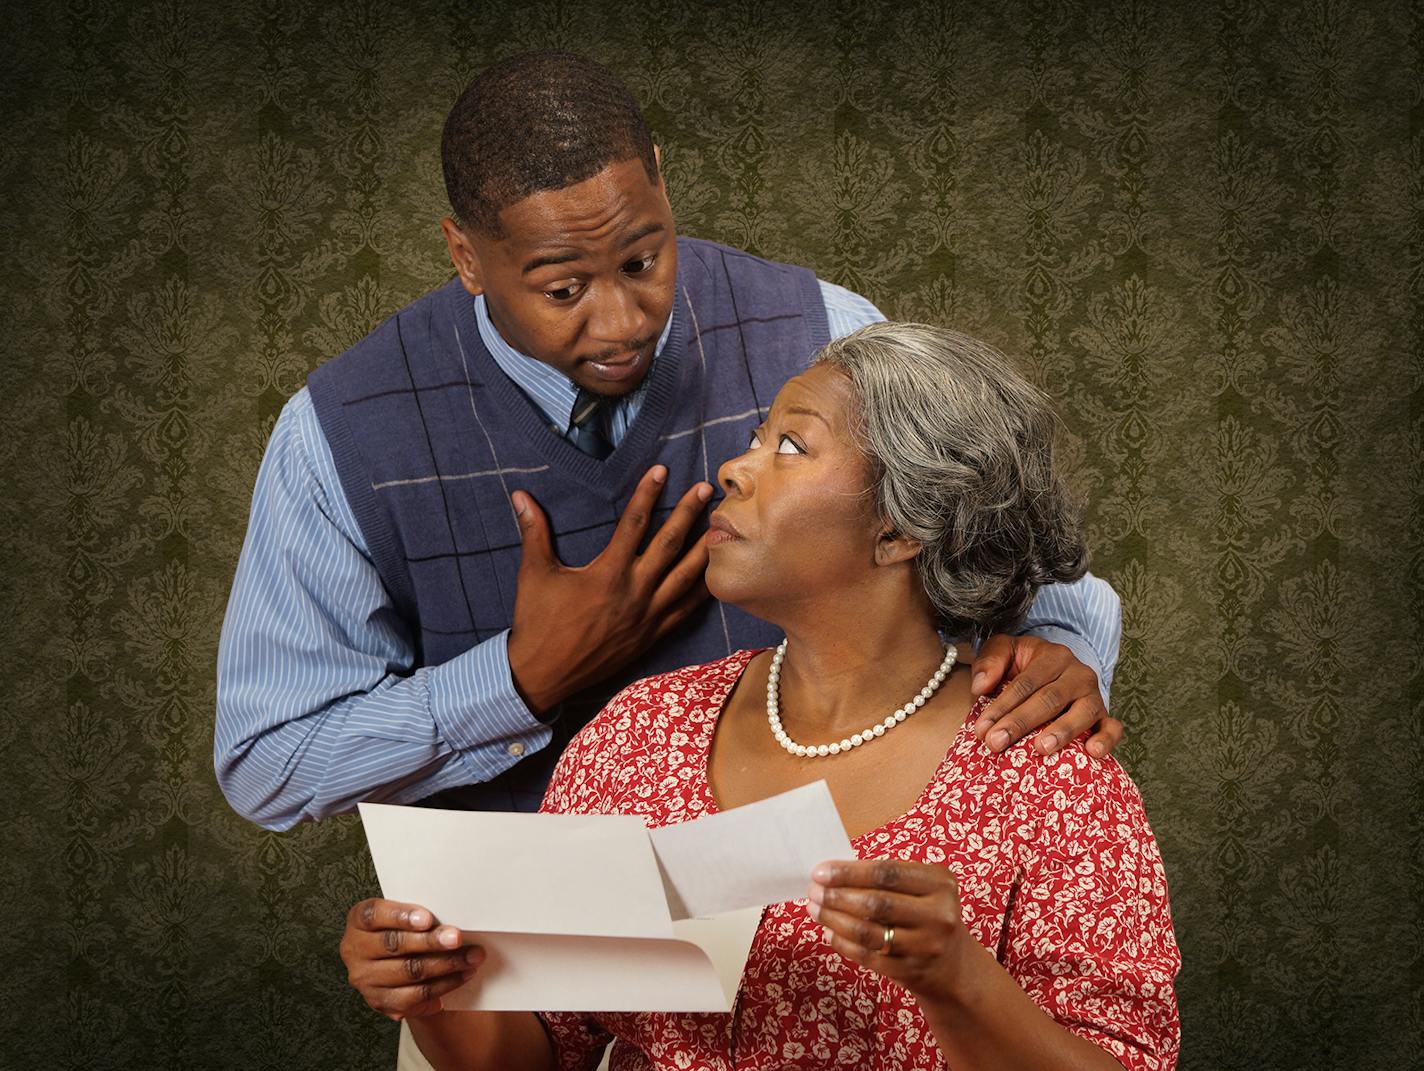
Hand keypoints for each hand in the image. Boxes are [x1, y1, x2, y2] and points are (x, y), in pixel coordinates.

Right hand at [340, 899, 484, 1019]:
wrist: (392, 961)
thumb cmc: (401, 928)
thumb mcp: (400, 913)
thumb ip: (417, 913)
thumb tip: (453, 912)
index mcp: (358, 921)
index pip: (374, 914)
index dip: (401, 916)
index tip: (428, 918)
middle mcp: (355, 950)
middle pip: (394, 945)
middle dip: (431, 942)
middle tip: (458, 938)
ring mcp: (365, 979)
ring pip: (408, 972)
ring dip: (445, 965)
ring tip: (471, 957)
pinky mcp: (380, 1002)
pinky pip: (414, 997)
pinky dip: (442, 986)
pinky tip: (461, 976)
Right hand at [507, 466, 712, 713]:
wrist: (542, 674)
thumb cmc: (537, 622)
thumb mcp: (533, 573)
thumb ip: (533, 532)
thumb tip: (520, 495)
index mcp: (607, 573)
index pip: (633, 524)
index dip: (647, 494)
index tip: (660, 471)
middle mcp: (633, 592)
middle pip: (669, 545)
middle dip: (689, 514)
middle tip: (706, 490)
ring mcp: (647, 616)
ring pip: (685, 578)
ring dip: (703, 550)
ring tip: (720, 529)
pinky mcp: (651, 636)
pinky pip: (684, 611)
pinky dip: (701, 593)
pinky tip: (713, 578)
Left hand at [807, 859, 971, 1004]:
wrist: (954, 966)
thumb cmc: (926, 914)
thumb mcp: (922, 888)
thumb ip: (886, 878)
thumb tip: (832, 874)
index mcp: (940, 883)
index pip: (886, 873)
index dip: (848, 872)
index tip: (820, 872)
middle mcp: (939, 915)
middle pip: (875, 903)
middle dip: (836, 896)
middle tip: (812, 891)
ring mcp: (926, 946)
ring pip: (868, 932)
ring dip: (833, 919)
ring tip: (814, 909)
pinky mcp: (912, 972)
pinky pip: (868, 956)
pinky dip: (842, 943)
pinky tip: (829, 932)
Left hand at [969, 634, 1123, 757]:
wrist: (1056, 671)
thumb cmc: (1026, 666)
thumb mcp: (1005, 652)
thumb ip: (990, 663)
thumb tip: (980, 687)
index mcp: (1052, 656)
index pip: (1024, 683)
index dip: (1001, 706)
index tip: (981, 729)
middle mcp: (1077, 674)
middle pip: (1048, 699)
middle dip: (1020, 723)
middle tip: (996, 743)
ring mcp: (1094, 695)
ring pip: (1082, 713)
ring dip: (1062, 731)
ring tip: (1041, 748)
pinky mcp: (1105, 715)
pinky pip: (1112, 728)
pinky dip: (1106, 740)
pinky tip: (1092, 752)